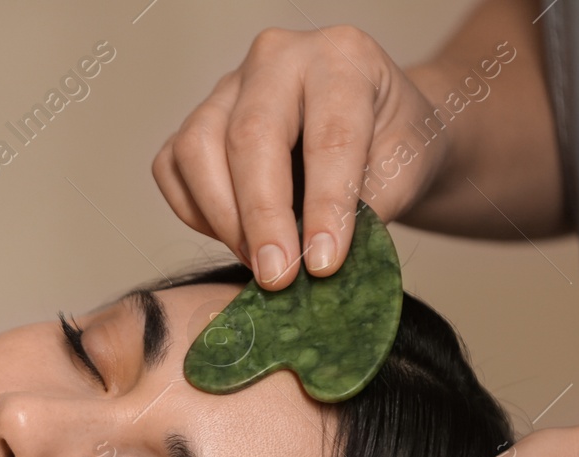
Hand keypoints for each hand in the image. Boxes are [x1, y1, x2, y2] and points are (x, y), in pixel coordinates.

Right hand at [152, 25, 447, 287]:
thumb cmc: (393, 144)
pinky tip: (234, 237)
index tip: (321, 264)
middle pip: (250, 137)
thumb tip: (316, 264)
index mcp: (342, 60)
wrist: (377, 129)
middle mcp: (278, 59)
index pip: (328, 135)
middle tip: (277, 276)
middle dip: (261, 217)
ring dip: (223, 219)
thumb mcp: (405, 172)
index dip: (325, 206)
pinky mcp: (197, 118)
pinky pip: (173, 168)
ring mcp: (228, 85)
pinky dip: (196, 213)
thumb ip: (366, 211)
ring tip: (259, 262)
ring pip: (197, 149)